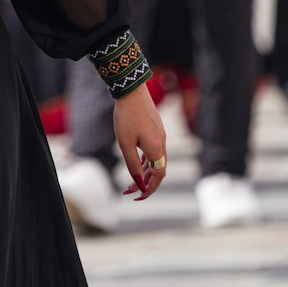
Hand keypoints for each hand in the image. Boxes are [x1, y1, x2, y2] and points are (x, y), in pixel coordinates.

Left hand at [113, 85, 168, 200]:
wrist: (131, 90)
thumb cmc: (126, 117)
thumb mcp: (125, 143)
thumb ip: (133, 165)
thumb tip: (139, 183)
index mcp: (156, 148)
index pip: (158, 176)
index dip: (150, 188)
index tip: (139, 196)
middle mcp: (162, 142)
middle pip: (158, 169)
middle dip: (146, 182)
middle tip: (130, 191)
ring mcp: (160, 134)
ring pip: (156, 159)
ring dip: (145, 171)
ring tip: (131, 179)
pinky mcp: (156, 127)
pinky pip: (154, 149)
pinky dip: (146, 159)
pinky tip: (137, 160)